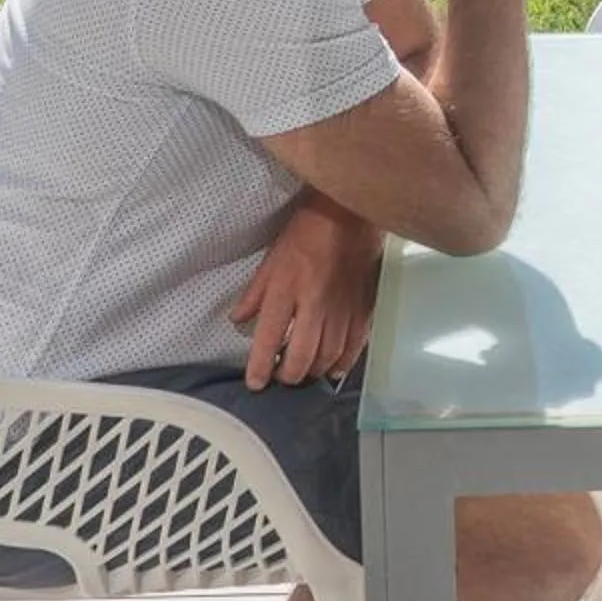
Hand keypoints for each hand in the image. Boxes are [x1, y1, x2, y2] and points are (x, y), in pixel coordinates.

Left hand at [232, 198, 385, 389]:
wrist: (348, 216)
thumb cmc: (304, 235)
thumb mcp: (270, 261)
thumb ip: (254, 294)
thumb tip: (238, 320)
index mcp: (286, 290)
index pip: (269, 338)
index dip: (260, 367)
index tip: (255, 384)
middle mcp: (314, 305)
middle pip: (301, 356)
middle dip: (288, 376)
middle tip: (280, 378)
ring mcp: (341, 309)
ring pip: (328, 356)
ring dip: (313, 372)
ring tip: (302, 374)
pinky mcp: (362, 309)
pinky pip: (354, 346)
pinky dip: (343, 364)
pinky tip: (333, 370)